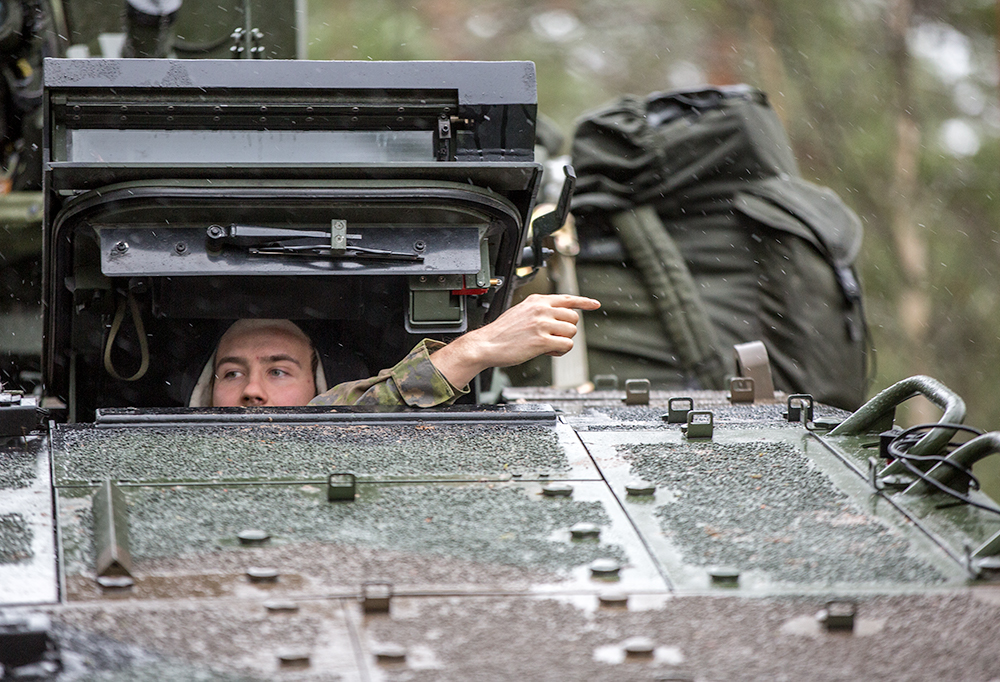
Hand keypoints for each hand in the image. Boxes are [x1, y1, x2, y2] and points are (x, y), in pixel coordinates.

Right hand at [429, 294, 600, 388]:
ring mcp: (542, 324)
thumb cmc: (502, 332)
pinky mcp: (542, 340)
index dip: (584, 302)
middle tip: (552, 337)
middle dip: (566, 330)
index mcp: (537, 301)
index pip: (568, 298)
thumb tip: (559, 317)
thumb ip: (540, 311)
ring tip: (547, 345)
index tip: (594, 304)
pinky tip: (548, 351)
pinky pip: (566, 345)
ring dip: (563, 341)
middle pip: (573, 318)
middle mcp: (541, 310)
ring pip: (572, 332)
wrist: (486, 344)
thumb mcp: (521, 312)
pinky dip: (560, 351)